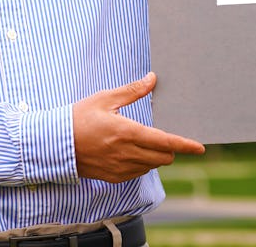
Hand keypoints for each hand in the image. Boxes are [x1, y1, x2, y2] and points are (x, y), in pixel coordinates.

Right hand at [72, 72, 204, 183]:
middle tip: (167, 136)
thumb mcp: (106, 98)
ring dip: (156, 156)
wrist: (55, 143)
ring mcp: (119, 168)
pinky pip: (137, 173)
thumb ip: (133, 91)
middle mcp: (126, 153)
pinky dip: (142, 163)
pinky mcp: (112, 177)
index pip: (164, 141)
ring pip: (151, 166)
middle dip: (171, 148)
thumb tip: (153, 79)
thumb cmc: (80, 116)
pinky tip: (134, 151)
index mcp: (127, 132)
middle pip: (163, 157)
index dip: (185, 145)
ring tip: (148, 141)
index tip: (200, 148)